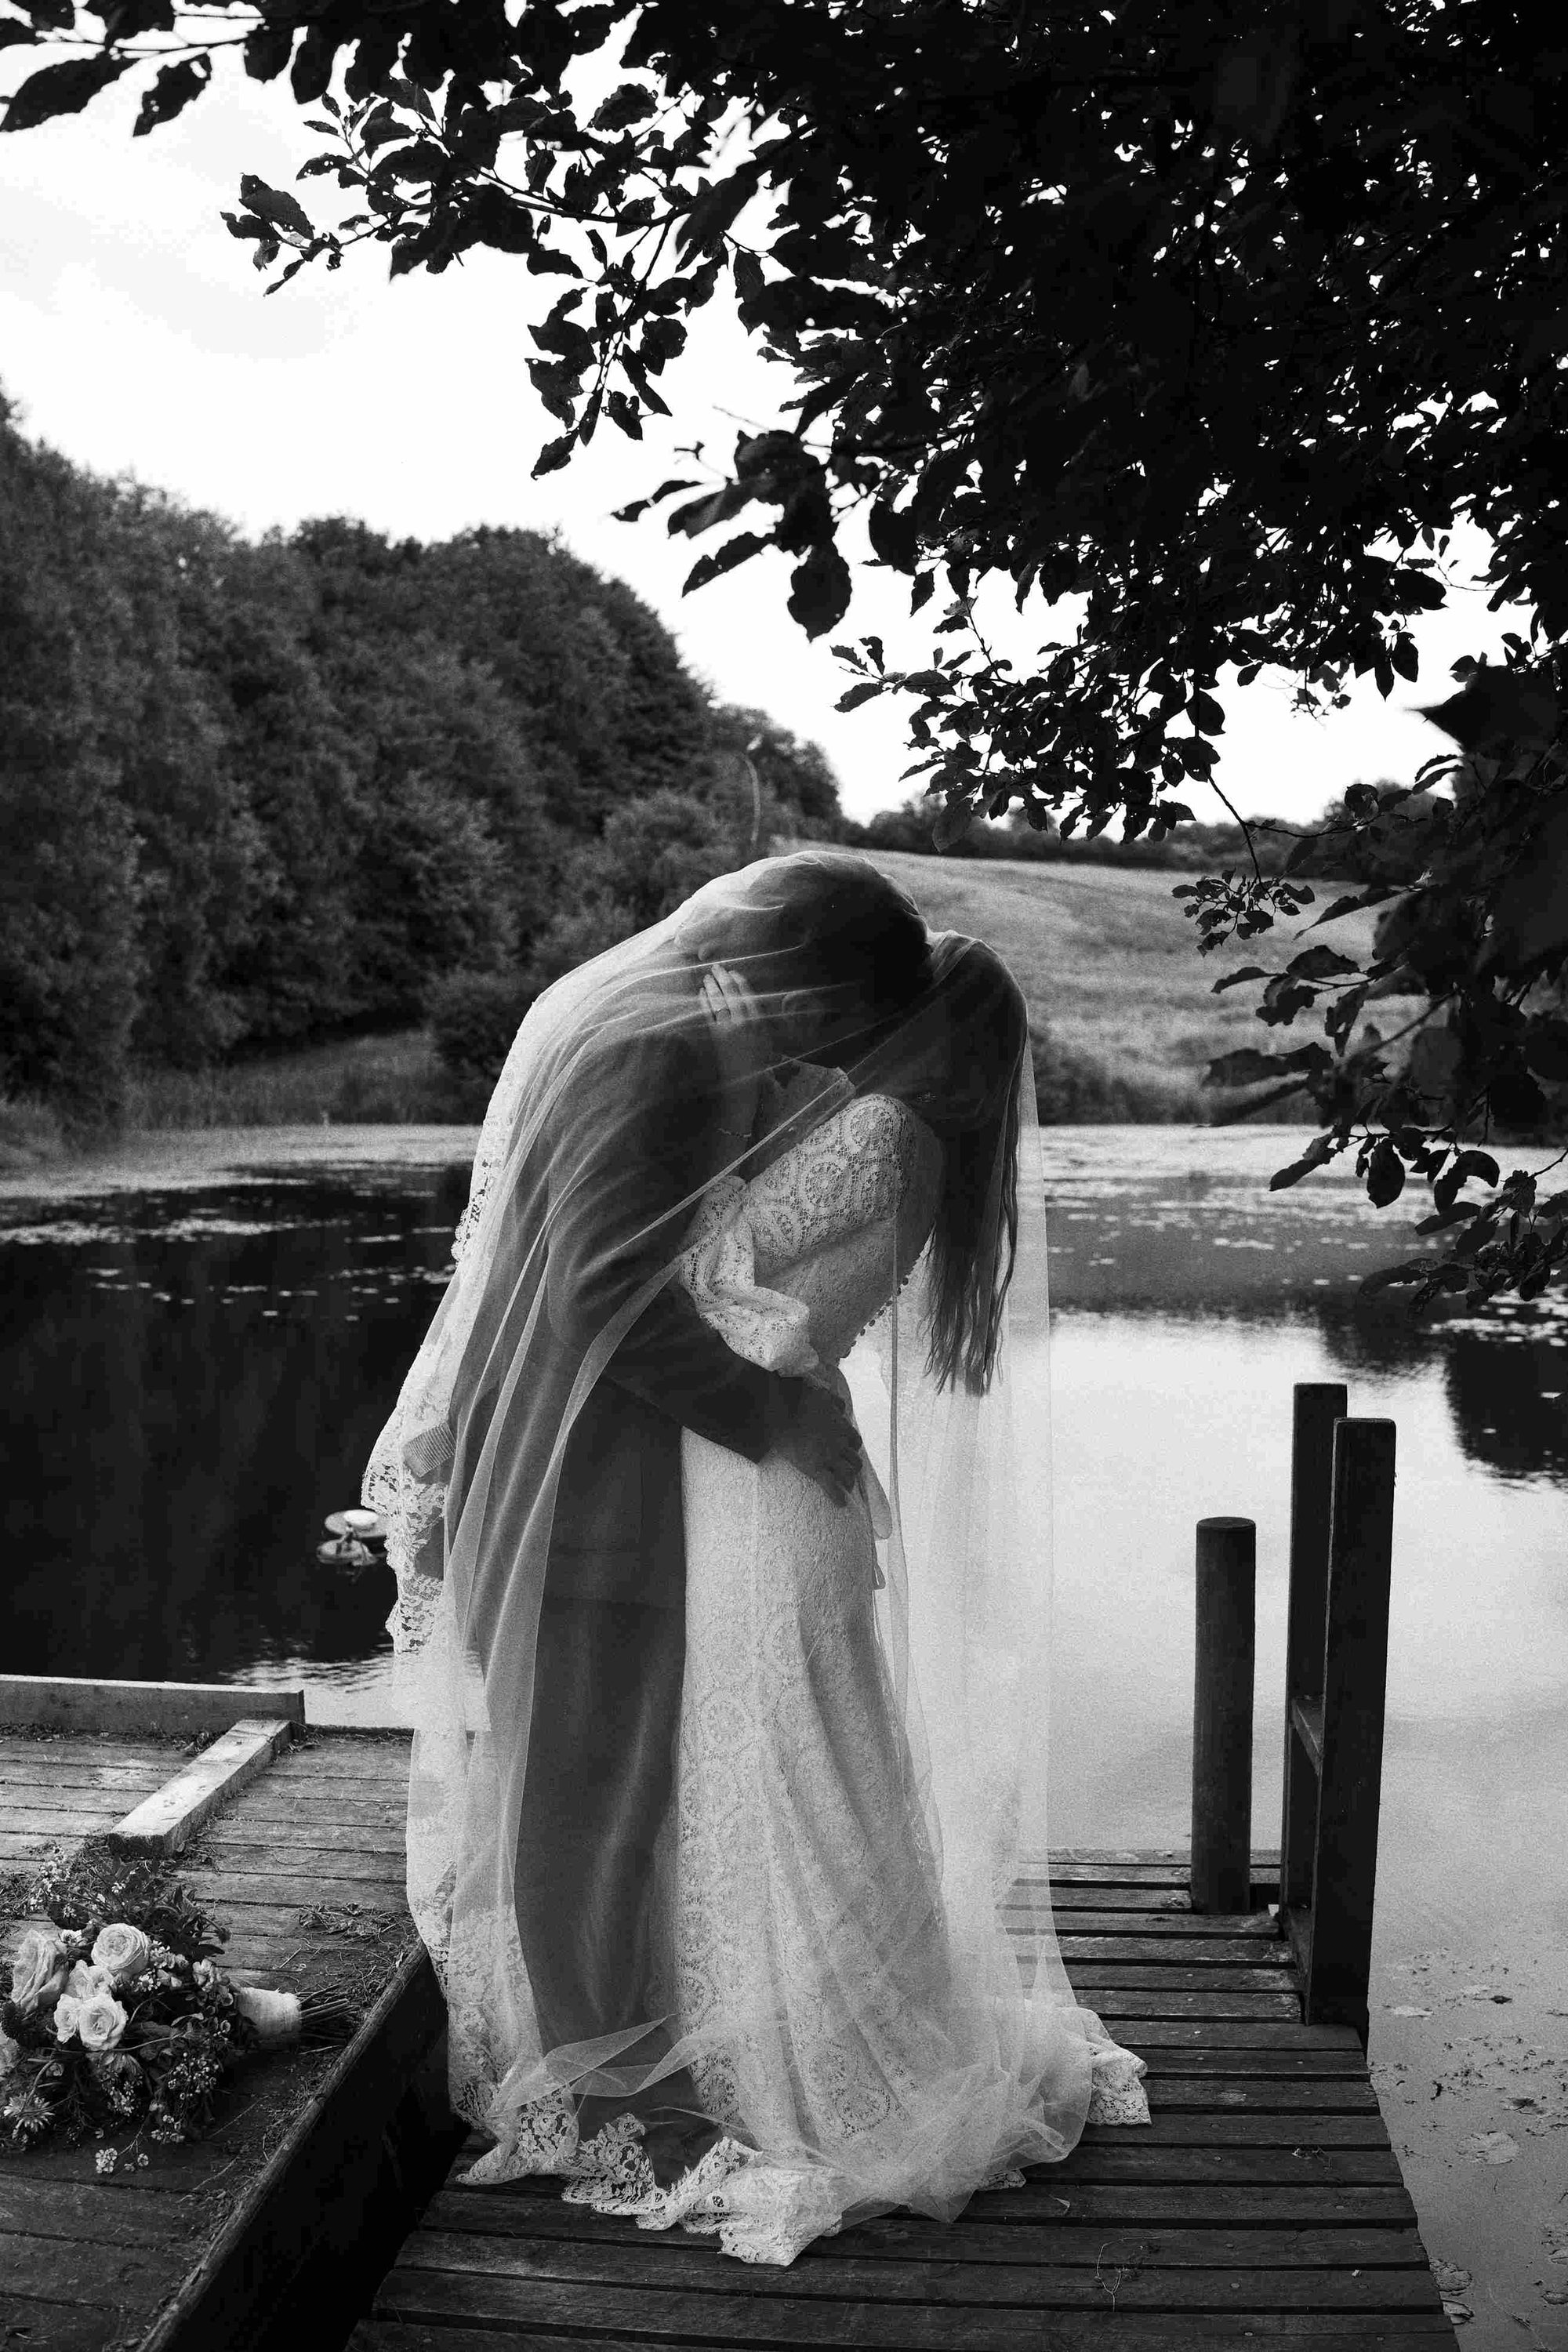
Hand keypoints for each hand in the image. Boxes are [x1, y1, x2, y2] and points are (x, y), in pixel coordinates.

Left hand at [700, 962, 768, 1152]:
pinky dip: (703, 1002)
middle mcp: (745, 1023)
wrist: (743, 1087)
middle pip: (733, 994)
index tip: (734, 972)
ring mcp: (729, 1029)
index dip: (740, 982)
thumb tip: (750, 1006)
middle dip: (724, 978)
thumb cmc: (756, 1067)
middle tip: (716, 967)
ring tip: (706, 977)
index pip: (748, 996)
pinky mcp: (716, 1037)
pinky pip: (708, 1014)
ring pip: (719, 1002)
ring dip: (712, 987)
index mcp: (759, 1023)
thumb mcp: (765, 1043)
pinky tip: (699, 993)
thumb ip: (758, 1023)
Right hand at [768, 1382, 861, 1507]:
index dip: (851, 1449)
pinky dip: (837, 1496)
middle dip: (852, 1467)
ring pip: (848, 1474)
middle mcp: (838, 1442)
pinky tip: (840, 1503)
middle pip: (855, 1460)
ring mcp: (828, 1456)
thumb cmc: (796, 1401)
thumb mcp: (821, 1395)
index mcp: (839, 1426)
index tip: (846, 1453)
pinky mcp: (815, 1468)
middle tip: (846, 1473)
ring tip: (845, 1487)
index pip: (854, 1441)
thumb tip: (842, 1408)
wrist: (779, 1412)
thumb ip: (834, 1401)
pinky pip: (831, 1486)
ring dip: (848, 1481)